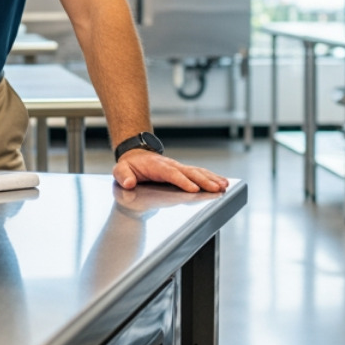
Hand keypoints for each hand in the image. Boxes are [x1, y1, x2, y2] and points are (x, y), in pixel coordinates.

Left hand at [112, 150, 227, 193]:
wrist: (136, 155)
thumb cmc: (130, 165)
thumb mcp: (120, 170)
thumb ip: (124, 176)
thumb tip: (129, 183)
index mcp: (157, 166)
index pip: (172, 174)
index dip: (183, 181)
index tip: (193, 188)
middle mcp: (171, 165)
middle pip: (190, 172)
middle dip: (204, 181)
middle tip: (216, 188)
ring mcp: (179, 167)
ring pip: (198, 172)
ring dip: (211, 179)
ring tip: (224, 185)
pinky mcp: (184, 171)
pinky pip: (200, 173)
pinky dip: (212, 177)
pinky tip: (222, 182)